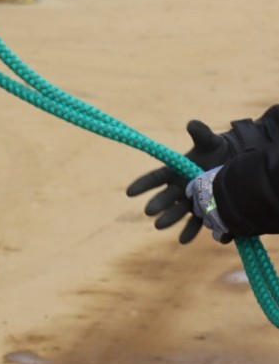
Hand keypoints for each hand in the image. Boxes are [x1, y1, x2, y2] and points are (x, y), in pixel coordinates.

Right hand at [126, 119, 229, 243]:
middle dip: (157, 203)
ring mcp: (192, 201)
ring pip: (178, 211)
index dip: (142, 185)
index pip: (154, 178)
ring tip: (160, 225)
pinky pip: (197, 223)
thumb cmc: (217, 149)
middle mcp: (180, 188)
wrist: (235, 163)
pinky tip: (183, 240)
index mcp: (175, 171)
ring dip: (169, 219)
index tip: (129, 192)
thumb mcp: (209, 140)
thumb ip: (200, 133)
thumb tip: (191, 124)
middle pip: (165, 197)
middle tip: (149, 211)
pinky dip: (190, 231)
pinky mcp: (205, 211)